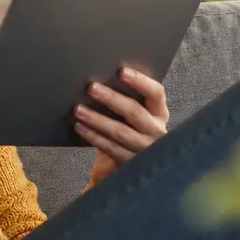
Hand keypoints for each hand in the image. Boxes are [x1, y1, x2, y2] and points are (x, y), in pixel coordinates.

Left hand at [75, 67, 168, 182]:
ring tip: (79, 110)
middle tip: (92, 88)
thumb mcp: (137, 116)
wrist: (133, 167)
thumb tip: (102, 79)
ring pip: (120, 132)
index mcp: (159, 113)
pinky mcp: (131, 163)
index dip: (141, 81)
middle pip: (135, 112)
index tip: (122, 71)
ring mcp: (145, 149)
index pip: (156, 93)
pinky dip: (93, 136)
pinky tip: (80, 127)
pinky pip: (110, 147)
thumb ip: (127, 100)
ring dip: (97, 119)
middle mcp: (156, 131)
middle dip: (112, 98)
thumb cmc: (132, 131)